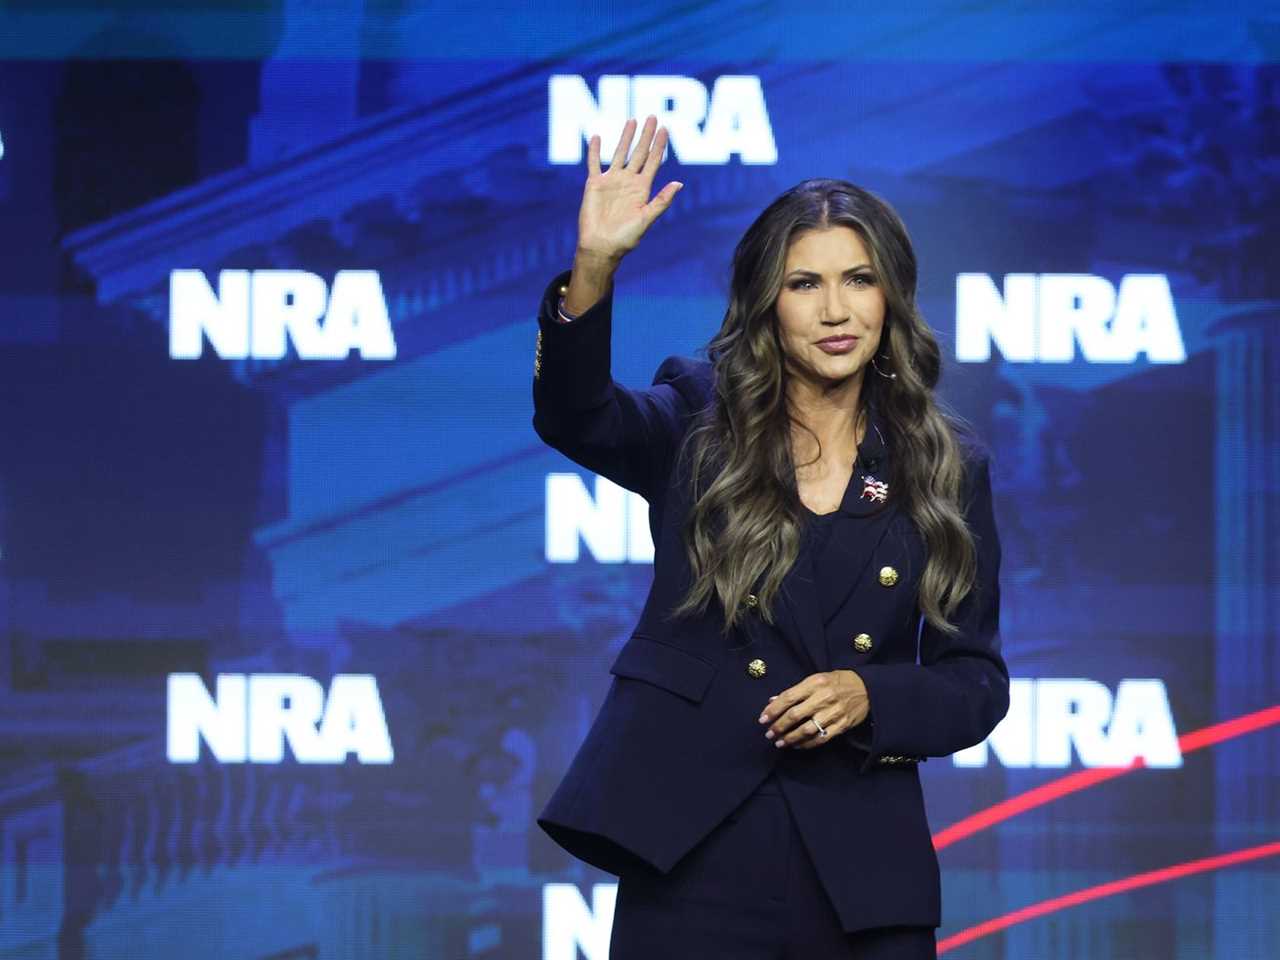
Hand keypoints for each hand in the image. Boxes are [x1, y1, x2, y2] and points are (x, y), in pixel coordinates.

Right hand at [574, 115, 682, 264]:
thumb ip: (661, 200)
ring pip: (619, 153)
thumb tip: (679, 183)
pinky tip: (596, 136)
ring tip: (632, 121)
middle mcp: (628, 182)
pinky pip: (594, 163)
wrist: (601, 246)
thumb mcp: (647, 218)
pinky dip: (594, 150)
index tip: (665, 129)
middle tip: (653, 117)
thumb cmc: (626, 237)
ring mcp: (611, 181)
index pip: (653, 162)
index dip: (659, 146)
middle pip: (639, 153)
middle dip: (646, 136)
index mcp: (642, 189)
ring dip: (625, 137)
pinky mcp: (594, 184)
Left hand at [758, 670, 869, 749]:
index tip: (762, 719)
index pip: (788, 698)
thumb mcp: (816, 679)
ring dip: (790, 738)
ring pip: (807, 730)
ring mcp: (834, 712)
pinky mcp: (842, 725)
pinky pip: (821, 738)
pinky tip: (797, 746)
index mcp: (815, 683)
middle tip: (768, 734)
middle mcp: (823, 698)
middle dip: (778, 726)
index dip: (773, 710)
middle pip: (795, 715)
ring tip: (779, 743)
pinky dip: (807, 744)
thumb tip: (773, 701)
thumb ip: (795, 691)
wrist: (867, 688)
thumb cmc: (837, 682)